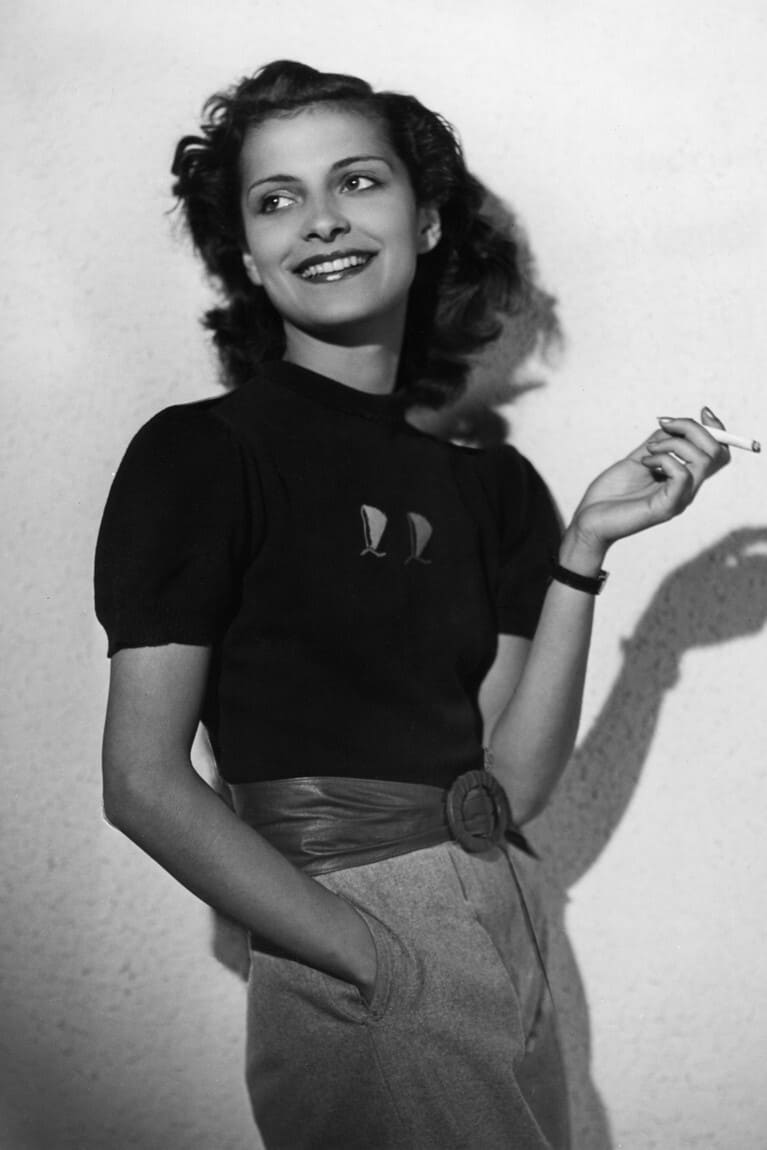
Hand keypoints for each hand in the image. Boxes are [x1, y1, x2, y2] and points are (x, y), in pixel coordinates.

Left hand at [570, 407, 729, 552]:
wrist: (589, 520)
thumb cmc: (611, 493)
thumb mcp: (639, 459)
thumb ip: (659, 443)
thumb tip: (674, 426)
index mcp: (683, 478)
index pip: (718, 453)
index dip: (717, 428)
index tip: (702, 411)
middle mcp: (687, 489)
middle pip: (716, 452)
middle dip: (694, 428)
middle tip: (664, 426)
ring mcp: (679, 499)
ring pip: (703, 460)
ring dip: (674, 443)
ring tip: (649, 450)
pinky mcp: (667, 507)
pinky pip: (682, 475)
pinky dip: (664, 459)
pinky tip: (645, 463)